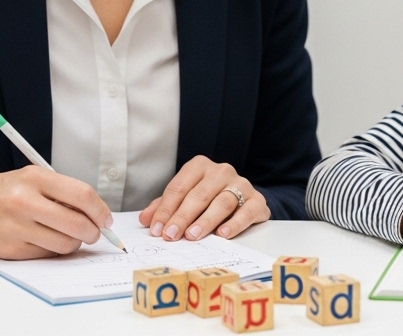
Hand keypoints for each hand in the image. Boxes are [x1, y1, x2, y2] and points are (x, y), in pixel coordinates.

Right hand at [0, 166, 113, 258]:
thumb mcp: (28, 178)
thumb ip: (59, 192)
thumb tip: (95, 213)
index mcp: (34, 178)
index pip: (82, 195)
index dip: (101, 211)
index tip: (106, 219)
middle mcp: (25, 201)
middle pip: (78, 224)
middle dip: (93, 232)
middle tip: (93, 232)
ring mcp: (16, 227)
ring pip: (65, 244)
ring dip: (73, 244)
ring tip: (63, 234)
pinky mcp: (10, 249)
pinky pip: (46, 255)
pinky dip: (52, 251)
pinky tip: (42, 240)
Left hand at [138, 156, 268, 240]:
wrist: (245, 200)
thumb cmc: (210, 199)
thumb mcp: (185, 199)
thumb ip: (165, 207)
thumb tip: (145, 219)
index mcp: (200, 166)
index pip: (178, 187)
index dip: (165, 209)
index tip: (157, 230)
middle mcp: (221, 171)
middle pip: (199, 194)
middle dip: (182, 217)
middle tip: (171, 235)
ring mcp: (241, 184)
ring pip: (222, 202)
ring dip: (206, 220)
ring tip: (193, 236)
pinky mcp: (257, 200)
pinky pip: (246, 211)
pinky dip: (234, 223)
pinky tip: (222, 233)